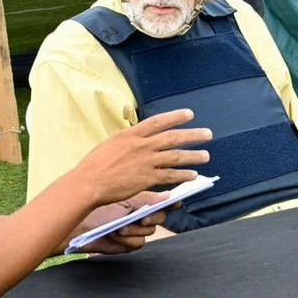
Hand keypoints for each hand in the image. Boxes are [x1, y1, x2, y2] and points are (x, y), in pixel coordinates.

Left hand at [68, 193, 166, 254]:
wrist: (79, 228)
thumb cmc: (98, 210)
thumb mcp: (125, 201)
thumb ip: (148, 199)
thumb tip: (168, 195)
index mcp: (140, 202)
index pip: (161, 202)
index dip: (170, 203)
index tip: (175, 203)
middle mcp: (140, 216)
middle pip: (159, 218)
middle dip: (152, 218)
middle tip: (142, 218)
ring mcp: (135, 231)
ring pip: (149, 233)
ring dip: (134, 230)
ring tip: (118, 227)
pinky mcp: (128, 244)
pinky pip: (138, 243)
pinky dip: (126, 240)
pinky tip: (114, 235)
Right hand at [69, 109, 211, 205]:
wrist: (88, 183)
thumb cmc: (95, 165)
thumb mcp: (111, 144)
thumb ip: (129, 140)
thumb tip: (139, 138)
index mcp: (130, 134)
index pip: (157, 121)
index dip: (175, 116)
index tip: (190, 114)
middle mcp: (141, 146)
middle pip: (173, 137)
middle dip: (193, 135)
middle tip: (208, 134)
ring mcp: (145, 162)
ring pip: (176, 156)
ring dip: (193, 156)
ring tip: (206, 156)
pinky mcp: (147, 178)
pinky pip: (170, 175)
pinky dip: (183, 175)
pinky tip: (193, 175)